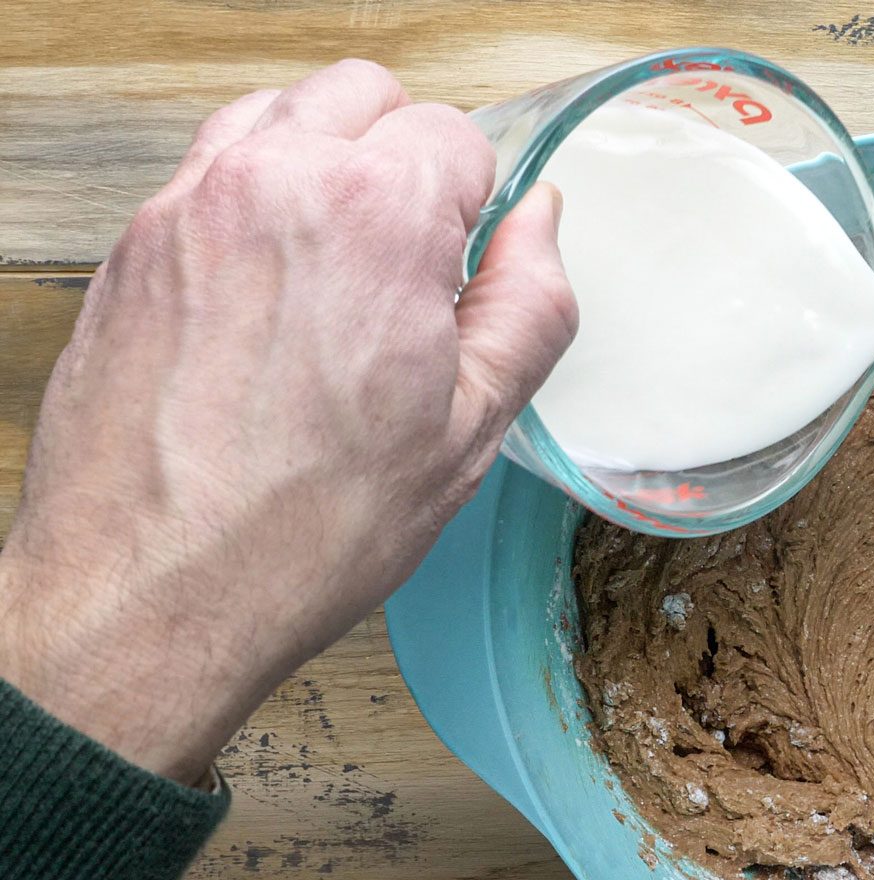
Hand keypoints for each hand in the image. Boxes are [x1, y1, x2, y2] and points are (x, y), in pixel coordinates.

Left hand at [0, 59, 576, 783]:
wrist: (151, 591)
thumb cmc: (304, 530)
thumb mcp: (470, 430)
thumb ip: (529, 306)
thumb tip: (542, 227)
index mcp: (375, 217)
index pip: (455, 136)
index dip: (479, 208)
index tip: (467, 273)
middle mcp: (272, 182)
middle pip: (365, 96)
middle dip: (406, 158)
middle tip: (416, 260)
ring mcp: (189, 205)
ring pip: (282, 114)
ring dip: (328, 164)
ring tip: (343, 269)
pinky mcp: (134, 244)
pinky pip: (210, 170)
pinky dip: (256, 198)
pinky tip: (274, 290)